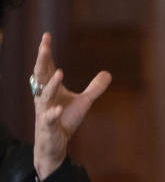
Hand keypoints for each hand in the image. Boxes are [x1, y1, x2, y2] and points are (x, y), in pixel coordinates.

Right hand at [32, 33, 111, 179]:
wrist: (53, 146)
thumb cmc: (64, 121)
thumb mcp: (83, 102)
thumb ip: (94, 88)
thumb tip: (108, 73)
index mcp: (50, 90)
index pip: (46, 68)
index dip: (46, 53)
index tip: (46, 35)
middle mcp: (44, 98)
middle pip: (41, 77)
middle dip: (42, 62)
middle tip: (44, 47)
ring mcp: (44, 112)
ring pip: (45, 97)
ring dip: (52, 85)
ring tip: (60, 72)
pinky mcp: (48, 127)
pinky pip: (49, 119)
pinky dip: (54, 113)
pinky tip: (59, 108)